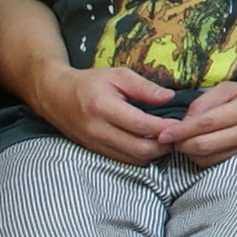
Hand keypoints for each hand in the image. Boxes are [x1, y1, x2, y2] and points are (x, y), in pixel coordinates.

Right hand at [45, 60, 180, 165]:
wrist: (55, 96)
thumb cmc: (90, 82)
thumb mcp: (118, 75)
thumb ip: (144, 87)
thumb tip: (169, 97)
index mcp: (105, 107)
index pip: (142, 125)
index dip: (165, 128)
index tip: (181, 124)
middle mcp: (98, 130)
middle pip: (140, 150)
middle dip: (163, 146)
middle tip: (176, 136)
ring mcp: (95, 144)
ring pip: (133, 160)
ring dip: (153, 154)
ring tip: (164, 140)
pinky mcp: (94, 152)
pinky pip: (123, 161)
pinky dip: (139, 156)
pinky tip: (147, 144)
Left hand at [160, 80, 236, 164]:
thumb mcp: (233, 88)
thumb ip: (206, 100)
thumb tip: (184, 120)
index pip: (204, 123)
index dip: (180, 131)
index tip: (163, 134)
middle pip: (203, 146)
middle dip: (181, 145)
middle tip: (170, 139)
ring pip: (208, 159)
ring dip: (189, 154)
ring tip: (184, 143)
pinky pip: (216, 164)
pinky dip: (202, 159)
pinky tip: (199, 149)